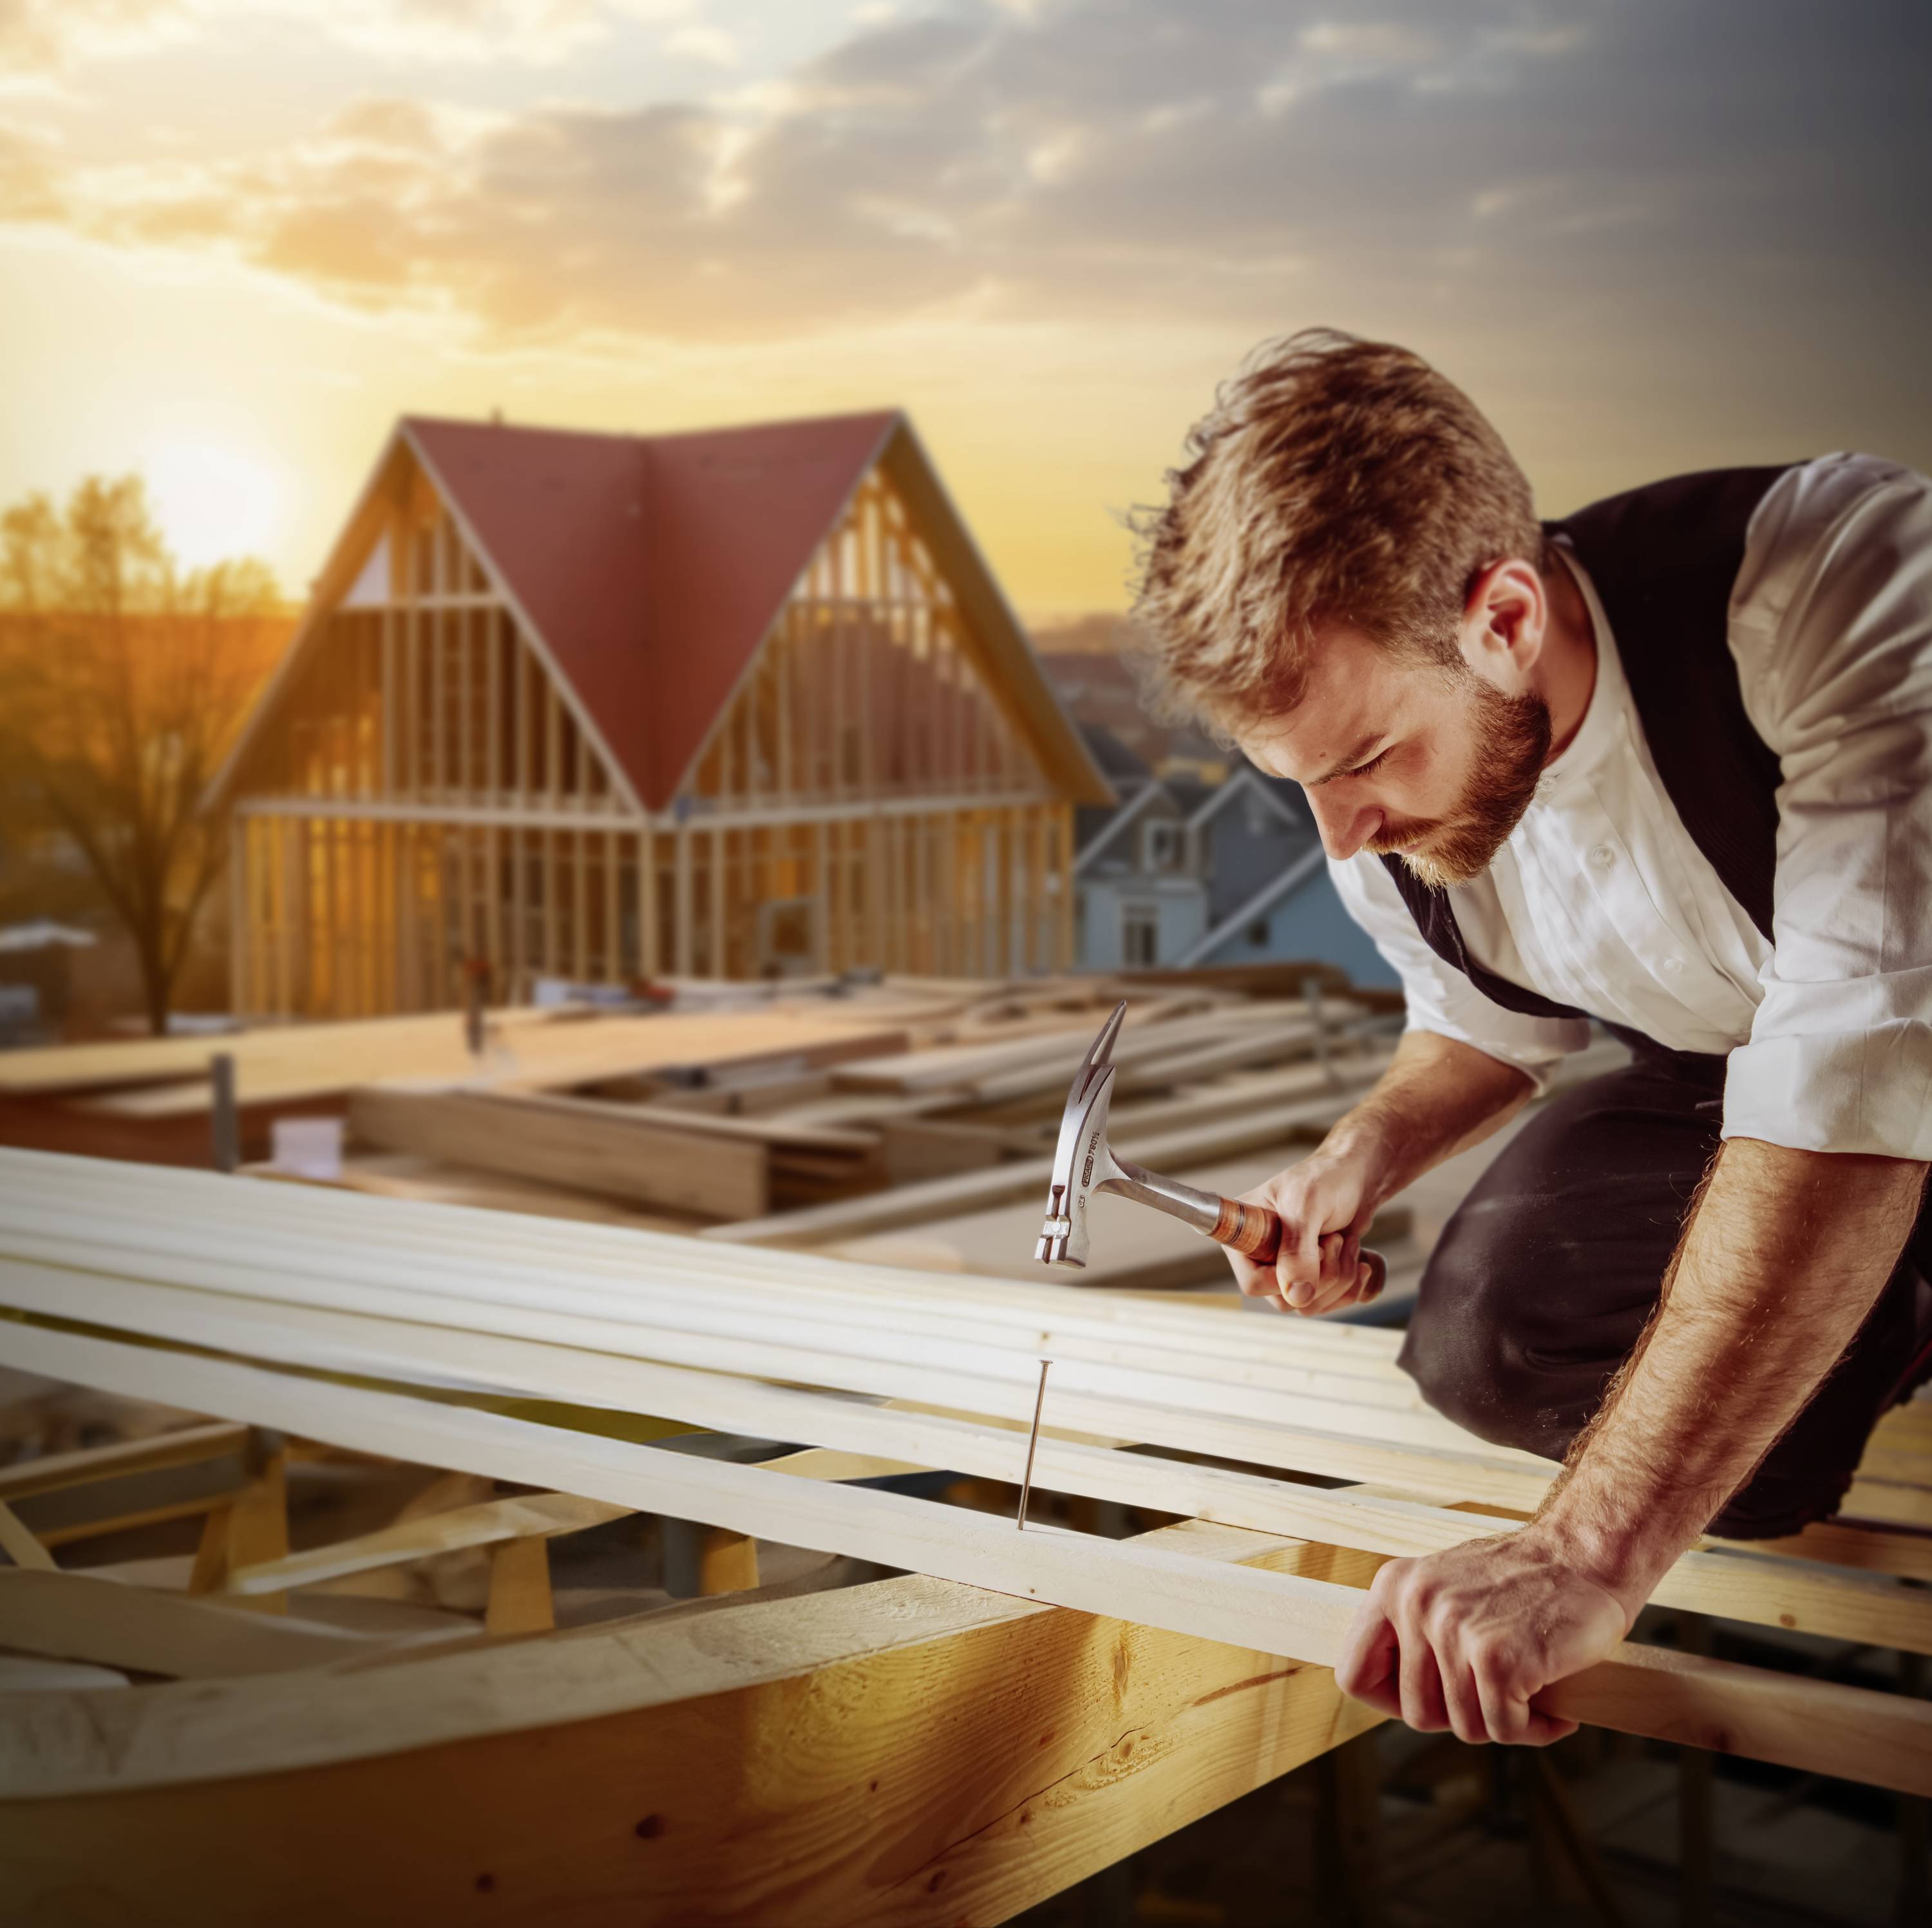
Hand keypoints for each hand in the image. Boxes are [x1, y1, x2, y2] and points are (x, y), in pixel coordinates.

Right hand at [1223, 1147, 1382, 1314]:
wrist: (1357, 1179)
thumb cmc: (1326, 1179)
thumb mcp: (1307, 1206)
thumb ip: (1297, 1249)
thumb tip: (1296, 1296)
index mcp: (1246, 1235)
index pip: (1253, 1283)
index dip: (1286, 1277)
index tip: (1314, 1248)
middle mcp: (1261, 1256)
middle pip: (1285, 1299)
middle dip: (1322, 1276)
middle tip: (1336, 1240)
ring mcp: (1287, 1269)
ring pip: (1309, 1304)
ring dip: (1340, 1279)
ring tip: (1347, 1243)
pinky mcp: (1311, 1277)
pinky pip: (1327, 1303)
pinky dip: (1351, 1286)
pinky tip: (1359, 1261)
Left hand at [1335, 1528, 1629, 1744]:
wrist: (1585, 1555)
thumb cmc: (1522, 1581)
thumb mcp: (1443, 1589)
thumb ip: (1411, 1629)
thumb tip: (1387, 1690)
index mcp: (1393, 1588)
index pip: (1353, 1673)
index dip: (1389, 1701)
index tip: (1430, 1701)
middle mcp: (1415, 1605)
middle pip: (1417, 1713)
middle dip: (1462, 1714)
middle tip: (1498, 1692)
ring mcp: (1454, 1630)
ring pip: (1466, 1726)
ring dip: (1505, 1721)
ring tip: (1530, 1689)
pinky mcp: (1497, 1657)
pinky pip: (1505, 1729)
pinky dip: (1536, 1728)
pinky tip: (1553, 1707)